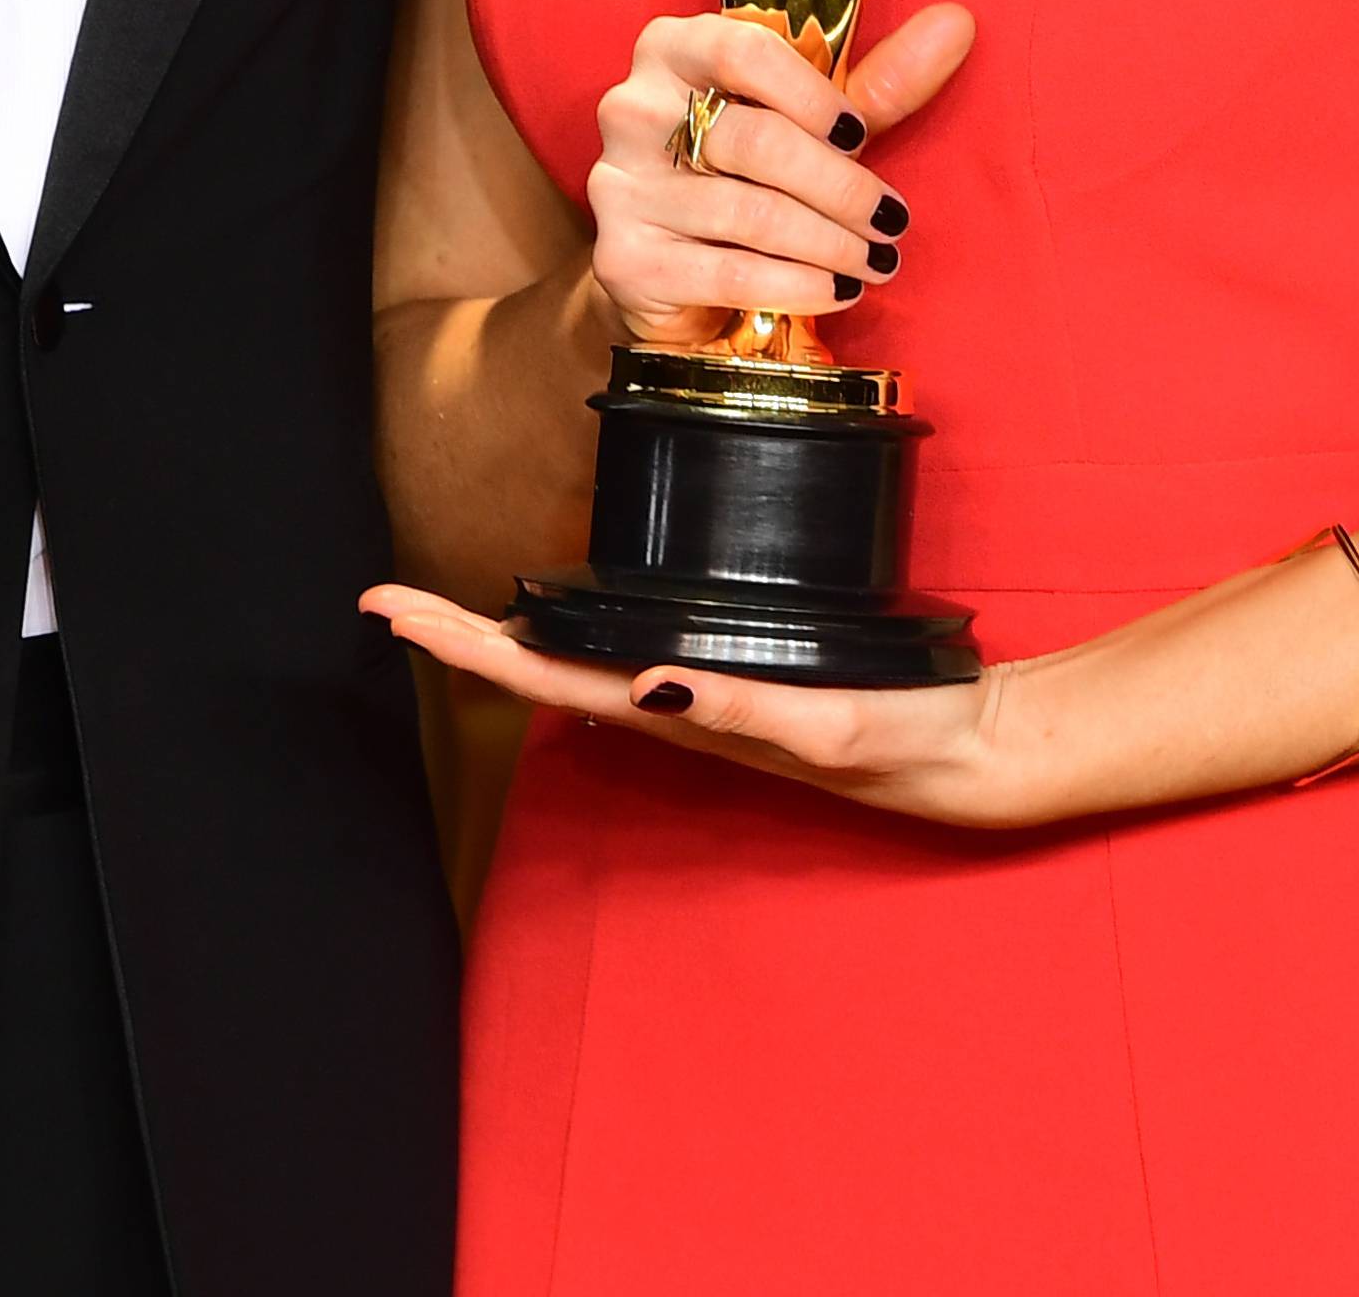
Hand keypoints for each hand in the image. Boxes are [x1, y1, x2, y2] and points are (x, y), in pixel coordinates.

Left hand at [360, 584, 1024, 826]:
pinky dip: (577, 630)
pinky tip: (571, 614)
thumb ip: (742, 708)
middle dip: (460, 635)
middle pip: (539, 667)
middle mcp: (674, 708)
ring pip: (576, 663)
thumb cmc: (907, 740)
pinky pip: (629, 655)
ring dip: (507, 636)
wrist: (972, 756)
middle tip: (386, 601)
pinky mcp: (733, 681)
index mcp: (681, 715)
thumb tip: (644, 684)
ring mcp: (699, 698)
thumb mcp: (830, 721)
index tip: (388, 613)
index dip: (462, 643)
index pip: (543, 674)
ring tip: (449, 608)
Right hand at [588, 0, 972, 350]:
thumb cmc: (749, 174)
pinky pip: (725, 271)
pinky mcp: (622, 259)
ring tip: (877, 261)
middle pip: (755, 141)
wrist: (668, 268)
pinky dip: (795, 285)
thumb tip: (957, 25)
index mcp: (672, 49)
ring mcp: (620, 185)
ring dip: (829, 243)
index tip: (860, 134)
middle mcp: (633, 108)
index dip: (812, 94)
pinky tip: (836, 291)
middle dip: (840, 187)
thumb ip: (878, 81)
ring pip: (747, 212)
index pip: (742, 50)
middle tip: (892, 219)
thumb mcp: (810, 121)